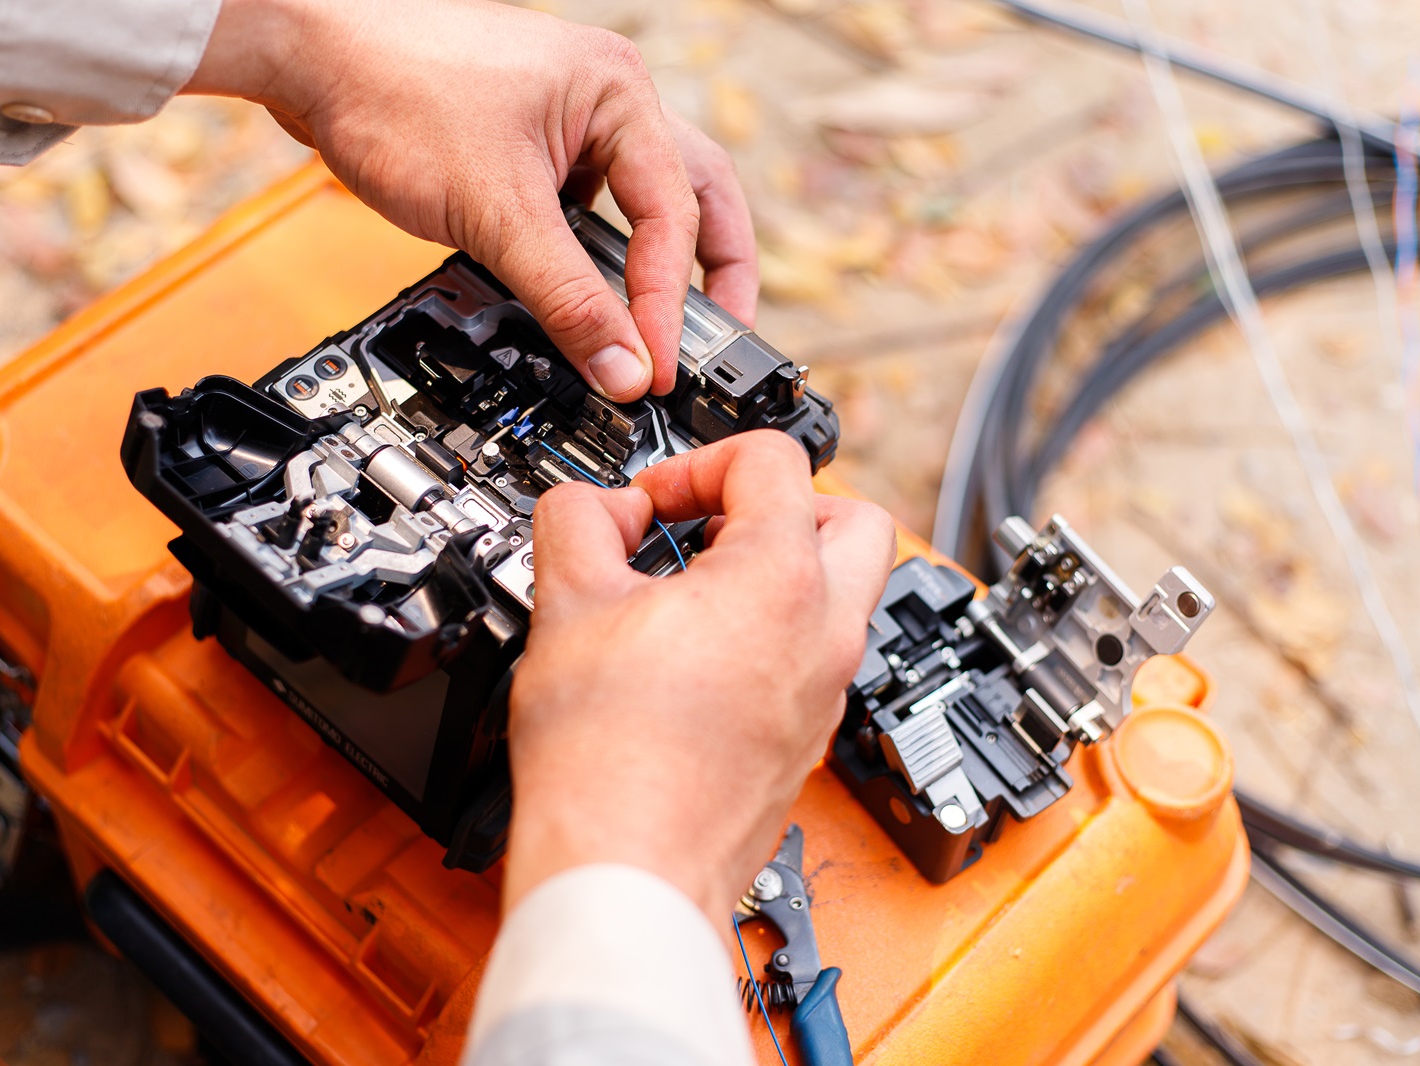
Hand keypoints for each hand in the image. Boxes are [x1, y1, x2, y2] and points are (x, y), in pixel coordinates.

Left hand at [185, 0, 757, 401]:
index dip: (667, 303)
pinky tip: (584, 293)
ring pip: (642, 204)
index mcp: (619, 93)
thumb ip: (566, 299)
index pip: (673, 217)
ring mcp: (570, 119)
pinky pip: (587, 206)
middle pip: (695, 198)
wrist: (309, 58)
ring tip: (658, 326)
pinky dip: (594, 254)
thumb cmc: (393, 92)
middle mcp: (607, 100)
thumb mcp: (496, 214)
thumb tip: (622, 367)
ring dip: (649, 265)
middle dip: (711, 273)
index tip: (654, 367)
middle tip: (720, 341)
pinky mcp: (530, 143)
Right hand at [504, 432, 896, 919]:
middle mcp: (825, 635)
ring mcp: (826, 693)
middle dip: (781, 505)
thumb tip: (593, 508)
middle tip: (711, 525)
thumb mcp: (566, 603)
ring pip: (840, 595)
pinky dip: (772, 635)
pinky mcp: (808, 739)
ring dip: (778, 572)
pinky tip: (693, 660)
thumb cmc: (607, 760)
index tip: (653, 501)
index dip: (698, 463)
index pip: (773, 461)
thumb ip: (578, 520)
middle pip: (853, 520)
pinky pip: (814, 658)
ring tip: (690, 593)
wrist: (630, 869)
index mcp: (780, 581)